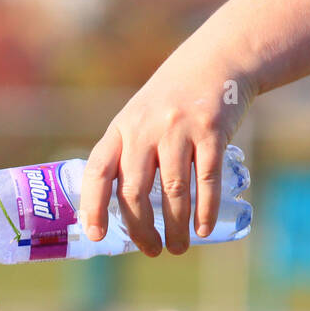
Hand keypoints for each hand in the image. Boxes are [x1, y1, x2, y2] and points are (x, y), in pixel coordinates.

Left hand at [80, 48, 253, 256]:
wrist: (216, 61)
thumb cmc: (171, 102)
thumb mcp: (138, 119)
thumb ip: (127, 156)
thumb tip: (118, 213)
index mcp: (121, 129)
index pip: (98, 171)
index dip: (93, 205)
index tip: (95, 235)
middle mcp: (145, 128)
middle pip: (134, 190)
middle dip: (141, 229)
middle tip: (151, 250)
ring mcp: (179, 129)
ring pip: (172, 190)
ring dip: (175, 227)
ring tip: (178, 247)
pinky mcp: (211, 131)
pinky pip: (205, 179)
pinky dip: (204, 210)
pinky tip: (202, 228)